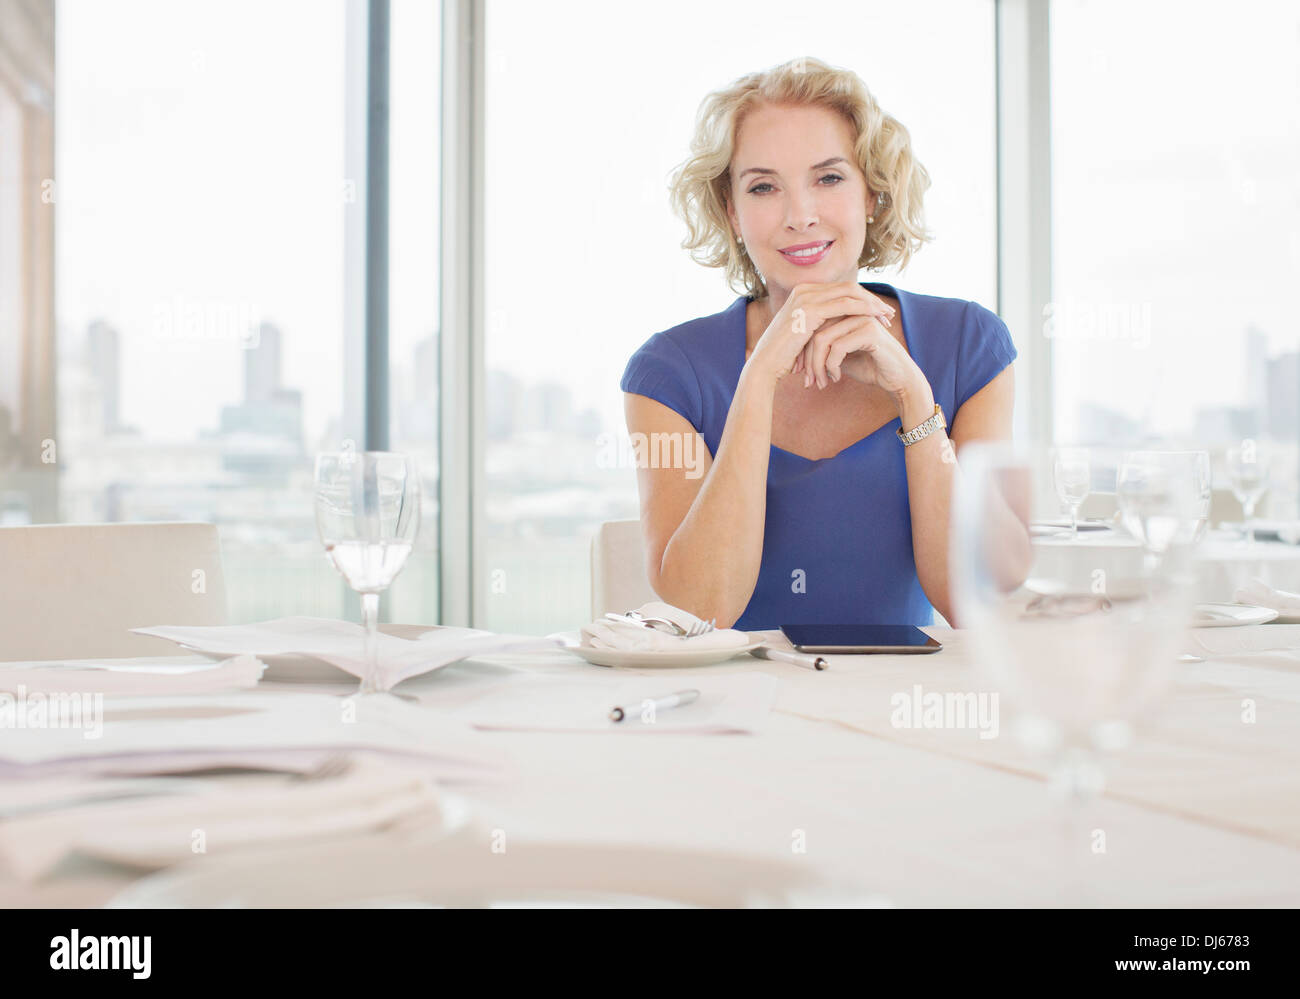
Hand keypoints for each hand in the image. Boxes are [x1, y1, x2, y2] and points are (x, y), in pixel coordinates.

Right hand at [745, 282, 894, 386]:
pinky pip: (845, 304)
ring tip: (887, 317)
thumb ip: (818, 324)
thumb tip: (836, 327)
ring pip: (850, 293)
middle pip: (848, 287)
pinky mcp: (810, 309)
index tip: (878, 313)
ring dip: (872, 304)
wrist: (765, 364)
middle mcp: (804, 289)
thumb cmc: (783, 355)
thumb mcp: (803, 334)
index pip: (840, 290)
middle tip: (888, 313)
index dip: (862, 299)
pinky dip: (864, 309)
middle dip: (871, 299)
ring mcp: (806, 297)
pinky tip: (876, 319)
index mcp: (803, 292)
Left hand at [799, 288, 921, 397]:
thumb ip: (823, 348)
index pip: (812, 325)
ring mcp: (862, 318)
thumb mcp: (839, 357)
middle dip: (807, 359)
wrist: (897, 379)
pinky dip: (831, 366)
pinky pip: (837, 347)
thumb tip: (798, 351)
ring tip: (820, 383)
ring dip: (817, 365)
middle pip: (814, 330)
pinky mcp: (869, 331)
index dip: (803, 349)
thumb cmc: (869, 367)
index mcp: (845, 312)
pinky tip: (835, 379)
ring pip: (823, 338)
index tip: (799, 372)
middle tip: (807, 381)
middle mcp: (852, 311)